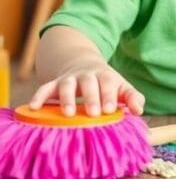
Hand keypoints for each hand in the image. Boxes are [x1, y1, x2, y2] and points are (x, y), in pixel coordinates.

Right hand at [29, 61, 145, 116]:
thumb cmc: (107, 83)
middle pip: (89, 83)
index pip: (109, 84)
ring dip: (67, 98)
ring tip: (69, 113)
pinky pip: (44, 88)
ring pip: (66, 85)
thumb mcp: (122, 87)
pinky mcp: (54, 83)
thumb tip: (139, 111)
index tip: (110, 110)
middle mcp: (87, 76)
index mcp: (106, 76)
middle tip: (94, 113)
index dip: (109, 96)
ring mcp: (69, 79)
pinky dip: (38, 96)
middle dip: (91, 98)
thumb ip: (133, 98)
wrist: (84, 64)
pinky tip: (33, 107)